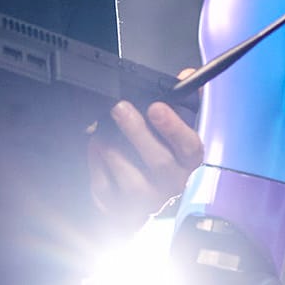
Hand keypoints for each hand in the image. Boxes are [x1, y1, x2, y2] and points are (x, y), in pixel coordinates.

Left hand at [92, 99, 201, 231]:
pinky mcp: (120, 209)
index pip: (190, 147)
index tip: (157, 107)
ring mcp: (146, 201)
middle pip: (161, 164)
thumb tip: (186, 75)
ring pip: (133, 182)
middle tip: (120, 108)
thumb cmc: (155, 155)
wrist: (136, 195)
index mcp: (187, 161)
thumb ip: (181, 100)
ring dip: (114, 152)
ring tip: (101, 132)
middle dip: (137, 132)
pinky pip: (106, 190)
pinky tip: (94, 149)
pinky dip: (97, 167)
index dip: (174, 128)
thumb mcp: (173, 126)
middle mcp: (171, 184)